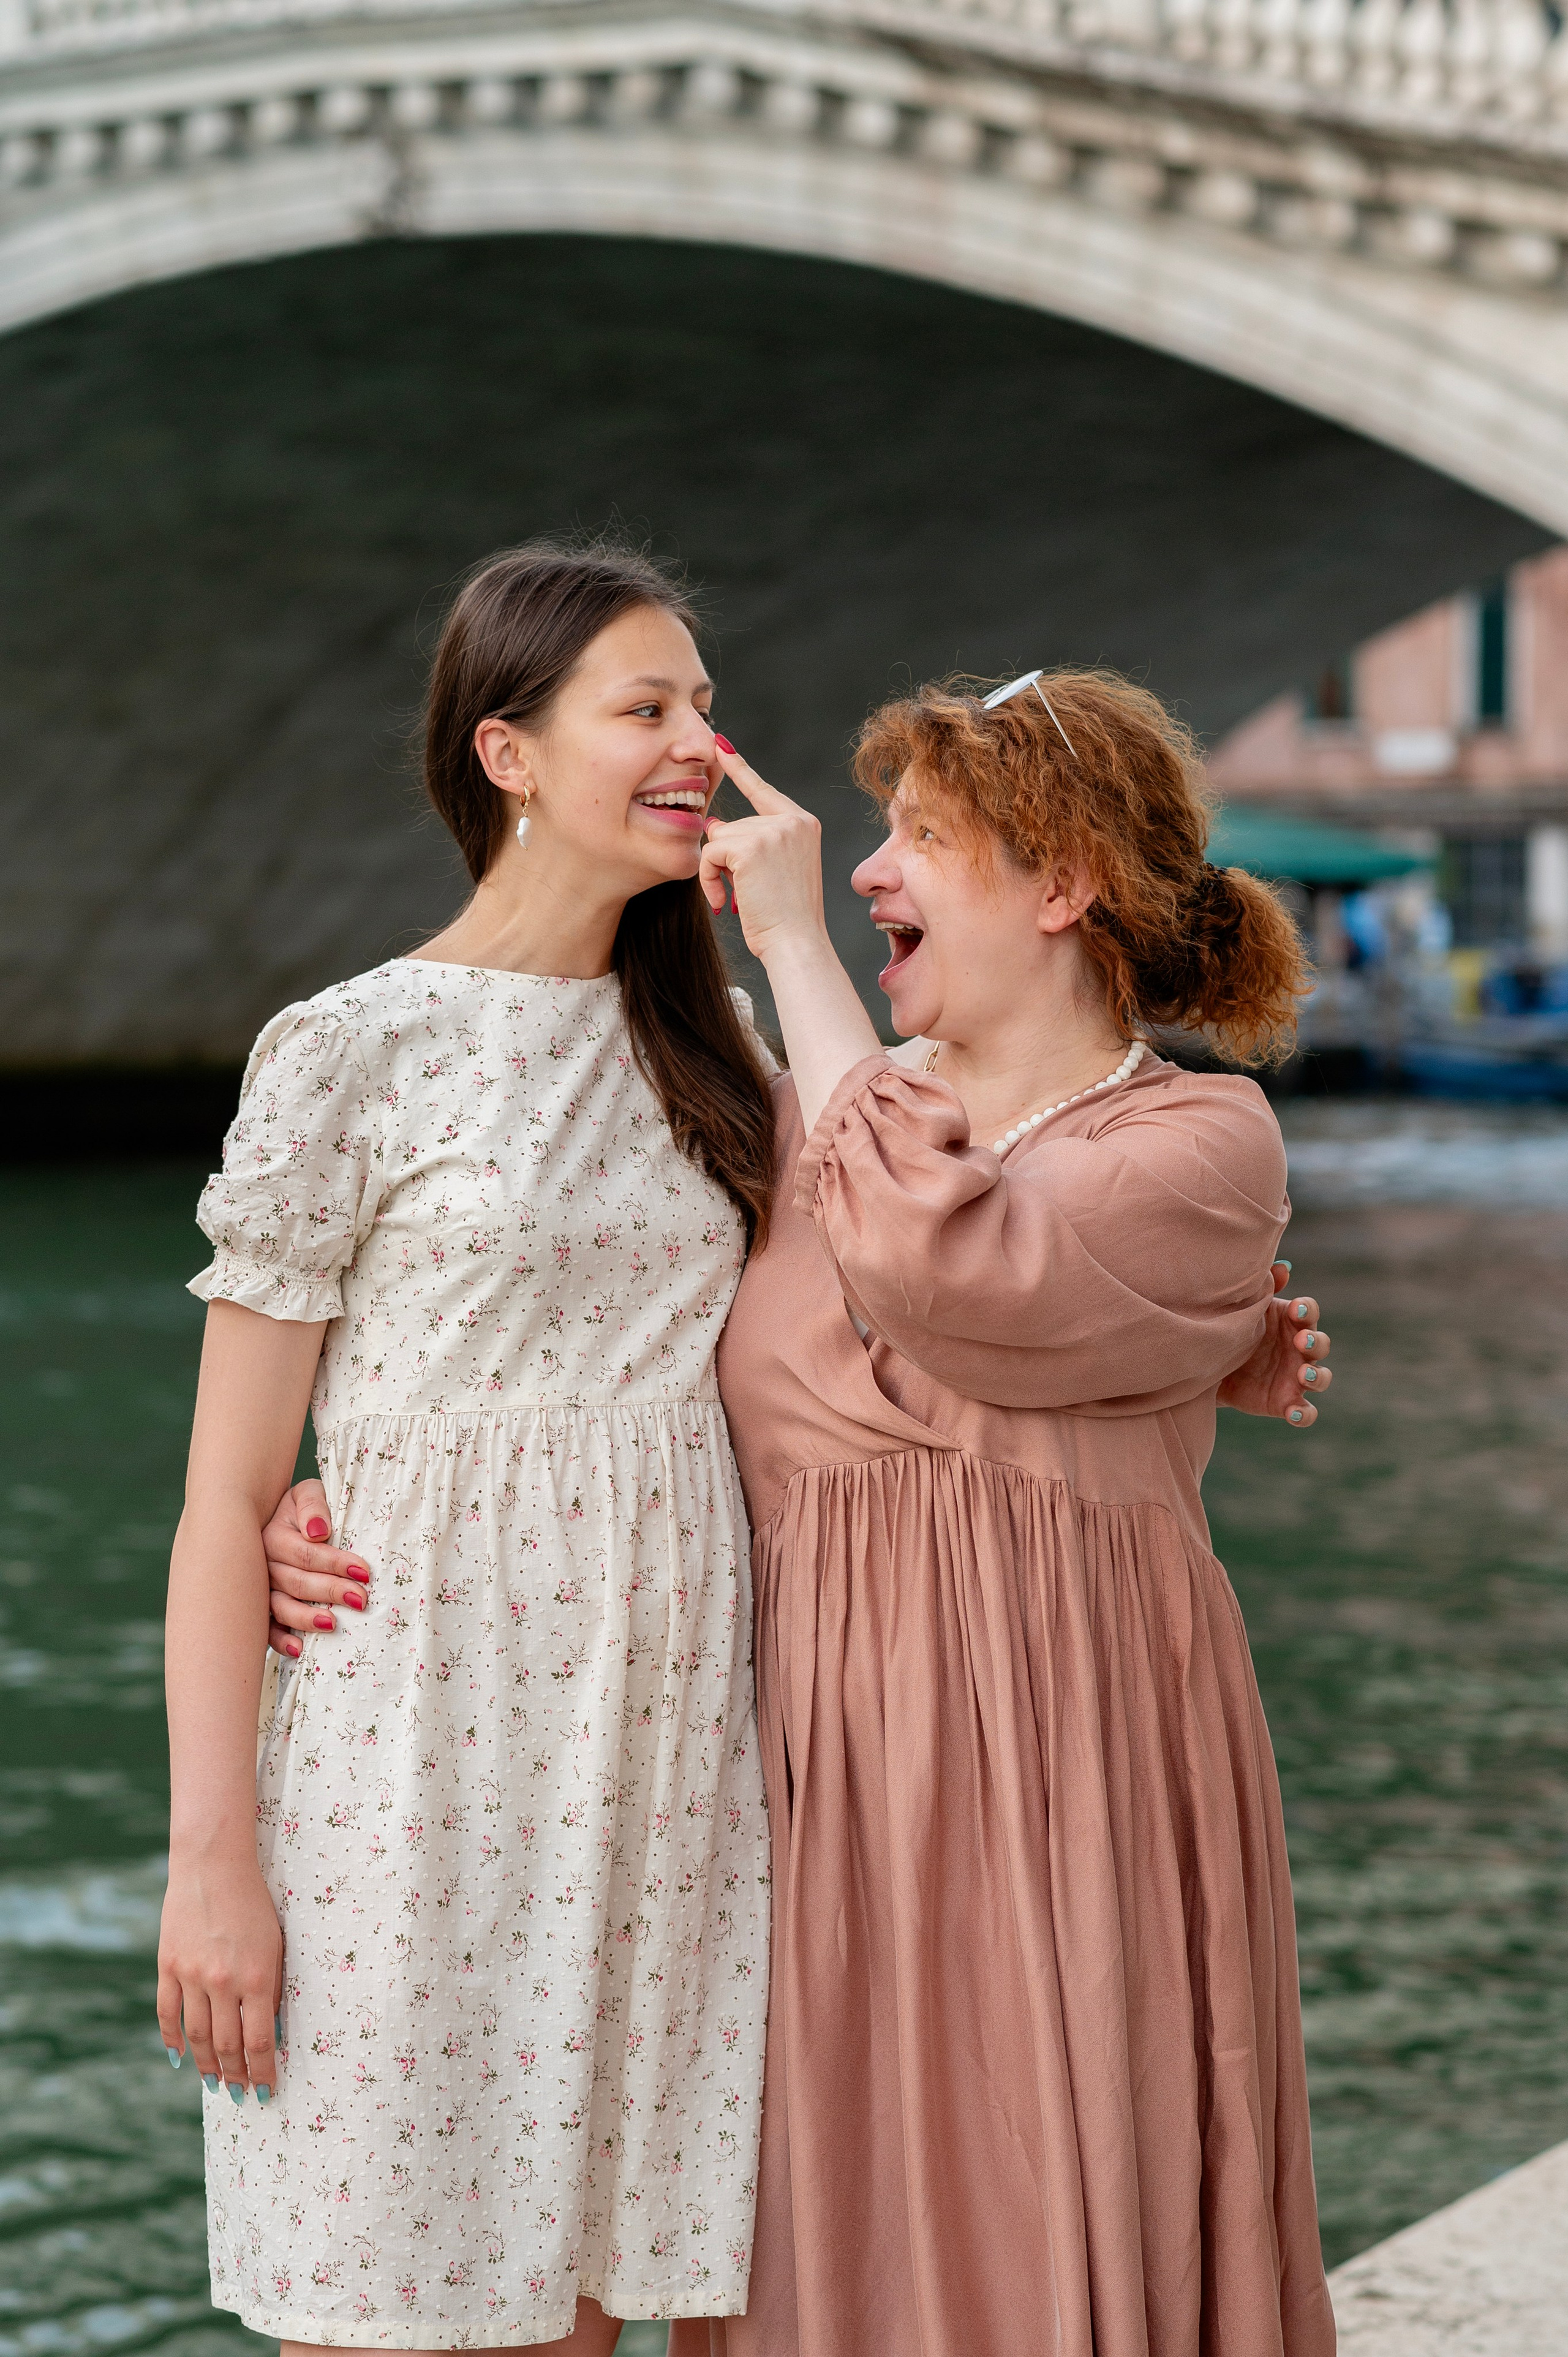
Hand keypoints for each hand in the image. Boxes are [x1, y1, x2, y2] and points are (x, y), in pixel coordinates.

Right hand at [157, 1853, 282, 2098]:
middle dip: (236, 2076)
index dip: (262, 2072)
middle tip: (241, 2095)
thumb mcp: (275, 1944)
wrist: (213, 1865)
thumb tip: (268, 2033)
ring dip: (207, 2066)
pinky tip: (180, 2058)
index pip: (258, 2041)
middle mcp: (222, 1981)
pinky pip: (168, 2013)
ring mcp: (191, 1975)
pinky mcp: (168, 1965)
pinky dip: (173, 2040)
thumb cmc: (254, 1903)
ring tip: (215, 2085)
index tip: (266, 2092)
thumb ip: (271, 1988)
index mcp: (256, 1976)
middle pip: (228, 2045)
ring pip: (198, 2036)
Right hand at [262, 1479, 369, 1656]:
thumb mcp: (307, 1493)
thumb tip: (318, 1531)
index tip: (363, 1572)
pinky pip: (265, 1627)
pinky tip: (298, 1649)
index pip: (306, 1554)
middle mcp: (262, 1564)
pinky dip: (279, 1641)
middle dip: (330, 1591)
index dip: (335, 1563)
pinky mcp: (259, 1606)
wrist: (267, 1516)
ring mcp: (258, 1588)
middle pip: (296, 1582)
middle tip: (360, 1599)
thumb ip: (313, 1505)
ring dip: (305, 1618)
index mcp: (273, 1536)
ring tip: (332, 1624)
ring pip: (279, 1607)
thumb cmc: (297, 1508)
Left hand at [700, 741, 826, 962]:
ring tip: (737, 898)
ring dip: (717, 872)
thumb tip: (713, 823)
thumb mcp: (772, 873)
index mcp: (804, 824)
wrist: (797, 944)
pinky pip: (710, 854)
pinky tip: (726, 900)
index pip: (763, 790)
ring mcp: (774, 830)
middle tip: (743, 894)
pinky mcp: (751, 846)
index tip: (720, 746)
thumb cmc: (786, 919)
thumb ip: (750, 844)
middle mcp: (793, 820)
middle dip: (728, 861)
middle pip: (733, 825)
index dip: (740, 769)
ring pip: (719, 839)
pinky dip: (710, 880)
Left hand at [1218, 1264, 1332, 1425]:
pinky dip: (1304, 1414)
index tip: (1296, 1309)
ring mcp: (1296, 1377)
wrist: (1208, 1366)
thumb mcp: (1243, 1309)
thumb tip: (1283, 1268)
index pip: (1309, 1312)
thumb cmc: (1233, 1329)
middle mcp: (1299, 1349)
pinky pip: (1305, 1412)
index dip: (1307, 1310)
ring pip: (1320, 1377)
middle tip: (1301, 1340)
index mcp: (1291, 1321)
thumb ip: (1263, 1288)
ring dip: (1317, 1376)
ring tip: (1303, 1376)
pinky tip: (1293, 1412)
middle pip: (1320, 1344)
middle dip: (1314, 1342)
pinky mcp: (1286, 1402)